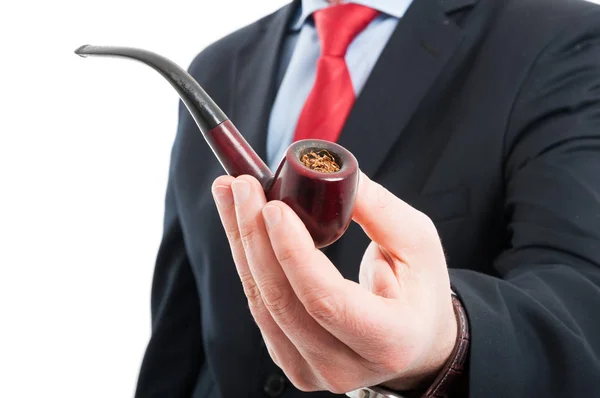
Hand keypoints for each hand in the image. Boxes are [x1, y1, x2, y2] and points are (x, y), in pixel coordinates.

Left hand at [211, 172, 457, 392]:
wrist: (413, 340)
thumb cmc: (419, 291)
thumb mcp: (417, 243)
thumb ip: (378, 209)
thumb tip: (328, 175)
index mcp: (389, 341)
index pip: (327, 300)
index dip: (294, 253)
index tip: (274, 207)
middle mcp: (345, 368)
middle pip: (282, 301)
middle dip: (254, 236)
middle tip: (242, 185)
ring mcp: (311, 370)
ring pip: (261, 302)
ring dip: (241, 242)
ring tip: (231, 194)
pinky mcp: (289, 359)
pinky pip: (259, 306)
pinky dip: (246, 260)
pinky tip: (241, 225)